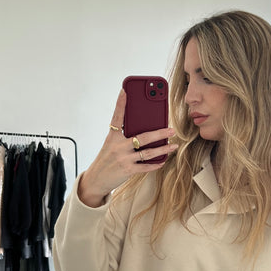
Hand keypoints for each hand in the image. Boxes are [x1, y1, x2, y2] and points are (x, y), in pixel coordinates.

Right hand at [78, 89, 177, 206]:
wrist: (96, 179)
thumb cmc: (106, 159)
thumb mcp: (111, 145)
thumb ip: (123, 138)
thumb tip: (144, 132)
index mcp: (112, 137)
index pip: (116, 118)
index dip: (120, 104)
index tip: (124, 91)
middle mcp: (118, 146)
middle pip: (143, 137)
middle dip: (160, 132)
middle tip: (171, 129)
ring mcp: (124, 159)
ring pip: (148, 152)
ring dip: (163, 149)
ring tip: (173, 145)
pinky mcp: (128, 170)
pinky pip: (146, 166)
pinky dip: (156, 164)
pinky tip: (163, 160)